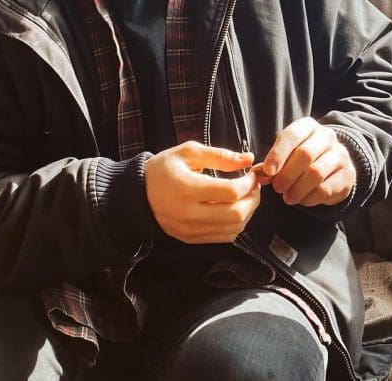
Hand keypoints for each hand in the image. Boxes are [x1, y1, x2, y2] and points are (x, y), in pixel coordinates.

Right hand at [145, 141, 260, 243]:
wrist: (138, 194)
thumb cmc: (163, 169)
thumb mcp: (188, 152)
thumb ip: (219, 156)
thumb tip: (247, 159)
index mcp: (187, 188)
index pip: (231, 192)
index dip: (248, 183)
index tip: (251, 175)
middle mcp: (189, 213)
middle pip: (236, 214)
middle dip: (252, 200)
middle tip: (253, 187)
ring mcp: (190, 230)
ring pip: (233, 229)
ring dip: (247, 213)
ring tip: (245, 198)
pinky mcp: (191, 239)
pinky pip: (224, 238)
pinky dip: (235, 225)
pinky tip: (233, 210)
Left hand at [257, 117, 354, 206]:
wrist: (333, 166)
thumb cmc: (302, 158)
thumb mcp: (287, 154)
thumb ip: (272, 163)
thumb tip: (260, 175)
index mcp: (308, 126)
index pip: (292, 135)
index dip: (278, 154)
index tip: (268, 170)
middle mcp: (327, 137)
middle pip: (305, 155)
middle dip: (287, 174)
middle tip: (277, 188)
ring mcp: (340, 155)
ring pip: (316, 173)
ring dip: (298, 188)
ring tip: (287, 198)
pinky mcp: (347, 175)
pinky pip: (326, 189)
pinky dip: (309, 198)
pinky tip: (302, 200)